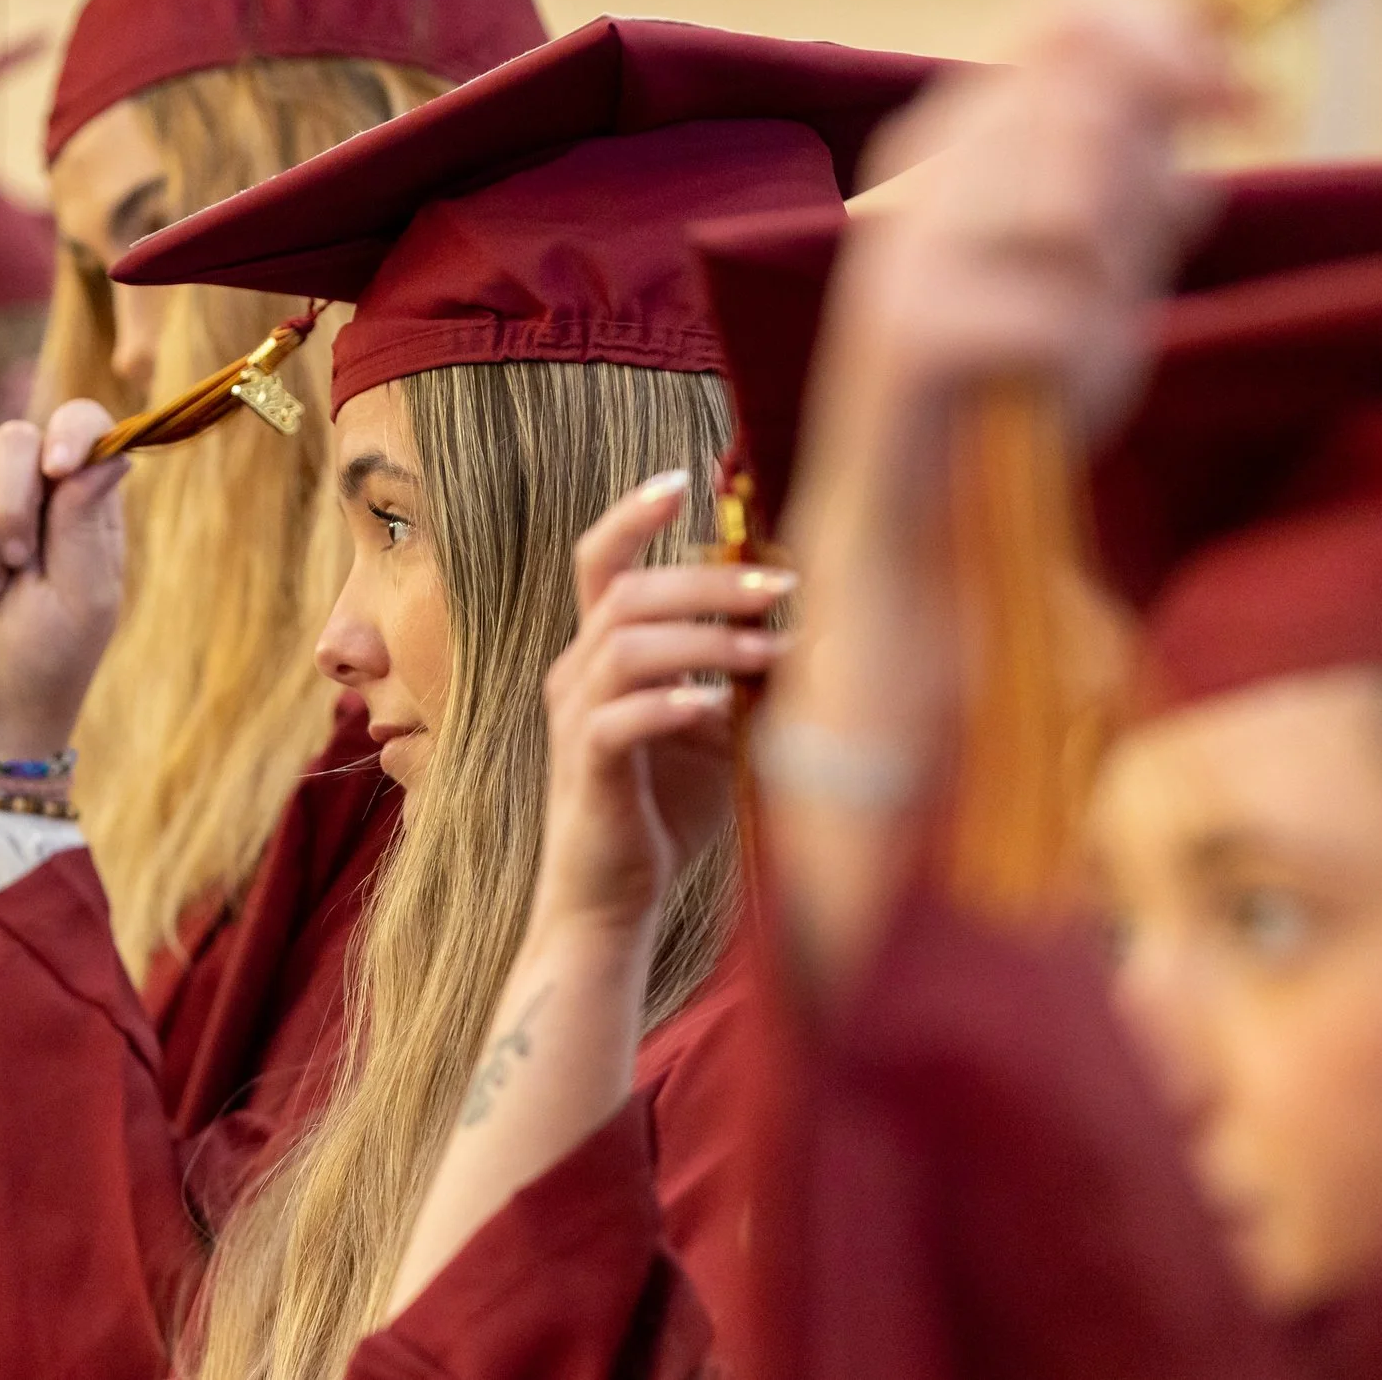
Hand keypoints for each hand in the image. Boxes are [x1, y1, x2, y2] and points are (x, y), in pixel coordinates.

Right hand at [0, 400, 127, 759]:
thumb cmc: (49, 661)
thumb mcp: (86, 597)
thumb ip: (89, 520)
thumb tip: (113, 452)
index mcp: (73, 502)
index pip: (76, 425)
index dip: (69, 431)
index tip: (60, 468)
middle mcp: (16, 498)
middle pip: (9, 437)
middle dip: (13, 501)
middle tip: (21, 562)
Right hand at [530, 472, 795, 943]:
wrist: (612, 901)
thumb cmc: (665, 812)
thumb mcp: (716, 729)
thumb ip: (741, 677)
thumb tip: (805, 624)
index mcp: (600, 654)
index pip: (601, 562)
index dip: (633, 514)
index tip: (684, 481)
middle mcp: (576, 674)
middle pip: (626, 592)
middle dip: (708, 579)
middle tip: (783, 586)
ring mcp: (575, 720)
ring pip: (624, 645)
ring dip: (705, 639)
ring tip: (772, 652)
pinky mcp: (585, 770)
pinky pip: (616, 720)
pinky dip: (669, 703)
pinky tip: (717, 706)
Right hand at [819, 0, 1238, 495]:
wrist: (924, 508)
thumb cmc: (1014, 382)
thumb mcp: (1103, 261)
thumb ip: (1143, 172)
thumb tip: (1218, 83)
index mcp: (964, 136)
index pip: (1069, 13)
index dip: (1174, 36)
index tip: (1242, 100)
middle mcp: (925, 175)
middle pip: (1086, 111)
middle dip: (1142, 197)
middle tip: (1127, 270)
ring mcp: (909, 251)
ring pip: (1073, 208)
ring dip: (1106, 283)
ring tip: (1070, 334)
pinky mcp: (907, 331)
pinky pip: (1052, 314)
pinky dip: (1073, 357)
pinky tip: (1036, 388)